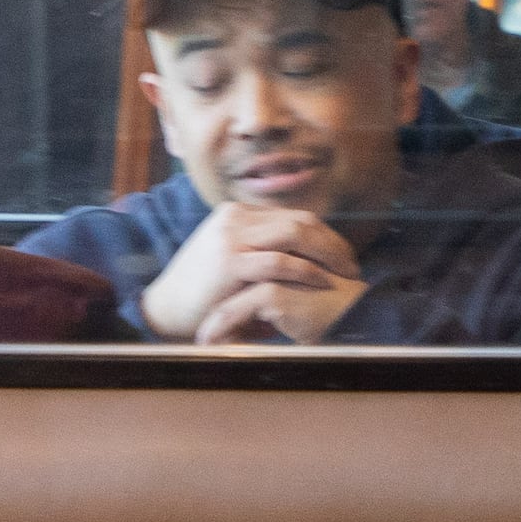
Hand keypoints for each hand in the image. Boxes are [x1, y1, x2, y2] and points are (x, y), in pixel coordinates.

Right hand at [145, 201, 363, 345]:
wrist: (168, 308)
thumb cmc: (206, 289)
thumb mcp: (237, 258)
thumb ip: (265, 249)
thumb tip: (308, 252)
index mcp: (239, 213)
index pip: (296, 216)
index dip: (327, 236)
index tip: (345, 256)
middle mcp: (235, 218)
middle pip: (301, 221)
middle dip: (333, 243)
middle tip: (352, 266)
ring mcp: (231, 237)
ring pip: (295, 234)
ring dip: (327, 254)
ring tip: (345, 274)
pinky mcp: (230, 262)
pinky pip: (279, 262)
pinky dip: (307, 271)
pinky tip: (323, 282)